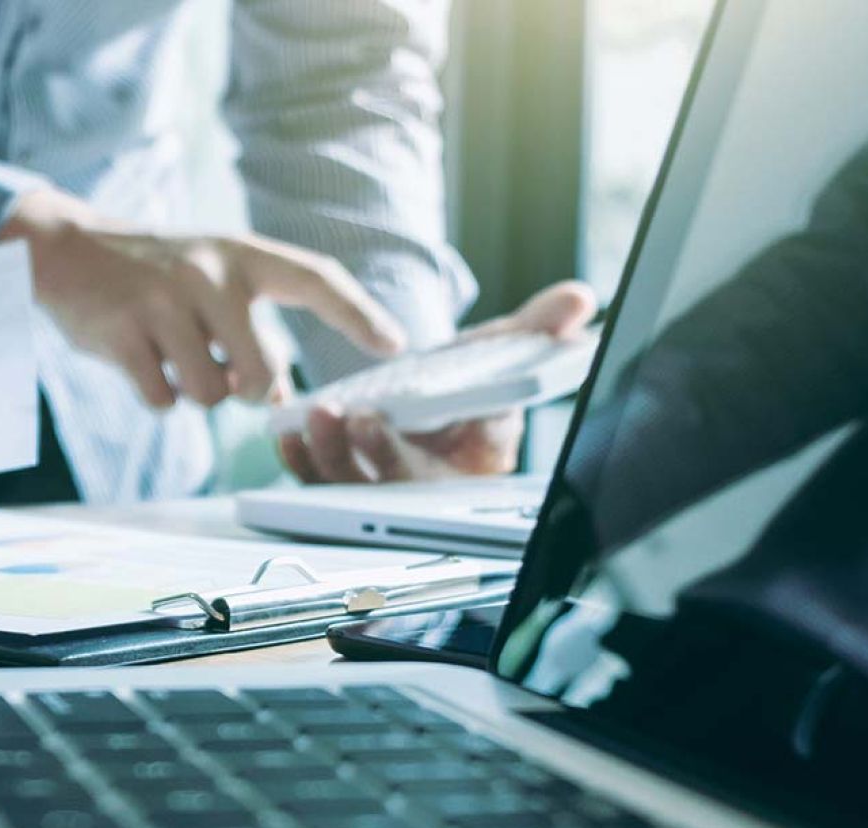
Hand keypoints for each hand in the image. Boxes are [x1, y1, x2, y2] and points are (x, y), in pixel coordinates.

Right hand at [0, 187, 405, 408]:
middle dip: (249, 392)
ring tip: (169, 356)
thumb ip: (247, 330)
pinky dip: (154, 395)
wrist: (63, 248)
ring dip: (194, 391)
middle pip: (262, 373)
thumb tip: (278, 398)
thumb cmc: (150, 271)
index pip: (316, 279)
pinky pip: (162, 400)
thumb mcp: (207, 280)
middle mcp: (209, 273)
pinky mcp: (122, 333)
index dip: (359, 314)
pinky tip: (138, 360)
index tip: (394, 343)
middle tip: (224, 374)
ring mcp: (163, 302)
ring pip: (209, 393)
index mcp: (241, 255)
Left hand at [279, 280, 599, 482]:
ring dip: (327, 456)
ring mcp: (387, 483)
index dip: (403, 455)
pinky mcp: (351, 477)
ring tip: (315, 414)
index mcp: (477, 464)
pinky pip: (322, 482)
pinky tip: (288, 433)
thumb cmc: (477, 374)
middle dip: (362, 456)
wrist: (438, 385)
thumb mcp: (508, 345)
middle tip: (342, 418)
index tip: (374, 422)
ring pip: (352, 488)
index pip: (444, 474)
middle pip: (393, 488)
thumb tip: (579, 299)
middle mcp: (431, 484)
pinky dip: (303, 459)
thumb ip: (541, 325)